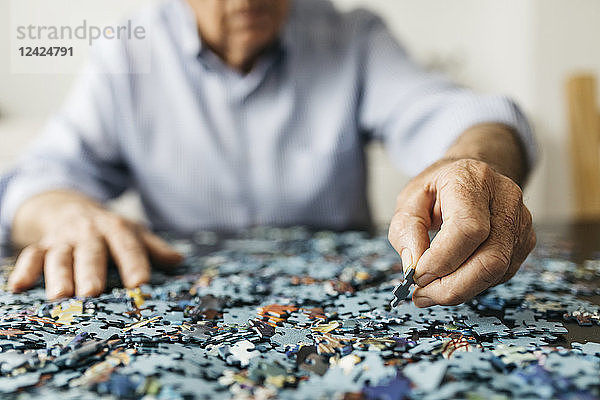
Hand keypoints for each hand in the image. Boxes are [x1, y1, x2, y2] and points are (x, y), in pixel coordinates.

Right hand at [8, 191, 182, 299]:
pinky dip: (24, 270)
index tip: (140, 284)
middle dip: (91, 271)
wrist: (71, 207)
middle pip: (91, 252)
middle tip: (92, 292)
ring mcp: (64, 239)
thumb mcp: (133, 233)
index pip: (128, 246)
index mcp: (117, 229)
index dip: (134, 264)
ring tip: (60, 296)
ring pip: (60, 256)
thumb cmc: (109, 230)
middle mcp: (89, 233)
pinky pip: (30, 256)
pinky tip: (18, 287)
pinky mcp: (42, 245)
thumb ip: (154, 248)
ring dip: (58, 275)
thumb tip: (179, 260)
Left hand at [388, 158, 535, 306]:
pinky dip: (471, 285)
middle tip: (421, 295)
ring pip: (496, 272)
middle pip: (490, 259)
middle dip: (452, 288)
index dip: (442, 260)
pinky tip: (451, 279)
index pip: (468, 229)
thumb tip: (413, 266)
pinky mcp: (524, 242)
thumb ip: (406, 231)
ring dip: (459, 290)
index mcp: (473, 180)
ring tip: (430, 291)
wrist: (471, 175)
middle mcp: (505, 200)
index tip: (416, 275)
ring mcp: (520, 222)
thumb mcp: (409, 200)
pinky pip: (499, 275)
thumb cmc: (439, 187)